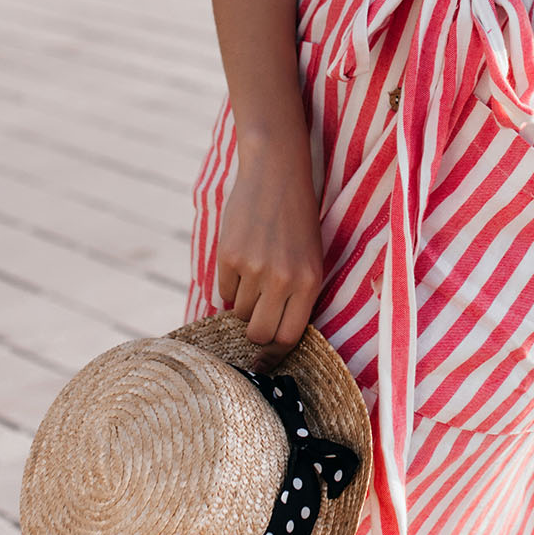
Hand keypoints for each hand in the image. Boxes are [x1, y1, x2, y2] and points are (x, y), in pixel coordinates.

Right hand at [215, 127, 324, 353]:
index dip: (275, 353)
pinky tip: (241, 261)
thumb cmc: (297, 220)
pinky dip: (229, 285)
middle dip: (253, 334)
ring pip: (238, 313)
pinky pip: (223, 291)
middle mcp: (283, 280)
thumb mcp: (310, 259)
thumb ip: (297, 297)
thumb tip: (271, 339)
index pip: (289, 337)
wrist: (276, 174)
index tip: (265, 360)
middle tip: (254, 318)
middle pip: (259, 334)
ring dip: (241, 304)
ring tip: (253, 276)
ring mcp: (254, 269)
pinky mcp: (229, 256)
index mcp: (309, 282)